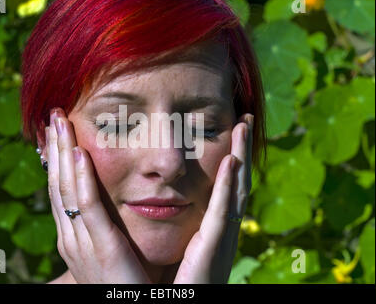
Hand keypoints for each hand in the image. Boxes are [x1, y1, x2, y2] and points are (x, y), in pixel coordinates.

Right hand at [45, 108, 150, 282]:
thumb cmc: (129, 283)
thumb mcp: (113, 249)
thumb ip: (110, 225)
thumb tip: (115, 200)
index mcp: (74, 236)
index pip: (62, 190)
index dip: (58, 160)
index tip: (58, 133)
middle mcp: (71, 237)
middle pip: (59, 184)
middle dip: (56, 149)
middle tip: (54, 117)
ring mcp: (82, 242)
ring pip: (67, 189)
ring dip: (64, 154)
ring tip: (61, 123)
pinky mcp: (101, 248)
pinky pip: (88, 208)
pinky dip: (82, 180)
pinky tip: (81, 154)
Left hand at [173, 113, 252, 283]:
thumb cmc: (166, 282)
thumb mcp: (173, 246)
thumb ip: (172, 223)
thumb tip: (159, 197)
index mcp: (211, 229)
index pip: (225, 188)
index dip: (231, 160)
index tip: (232, 131)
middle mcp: (221, 232)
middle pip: (236, 183)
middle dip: (242, 151)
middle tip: (244, 120)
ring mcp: (221, 240)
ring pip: (236, 191)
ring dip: (241, 158)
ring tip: (243, 128)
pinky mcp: (213, 250)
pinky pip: (222, 213)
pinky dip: (229, 187)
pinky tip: (232, 162)